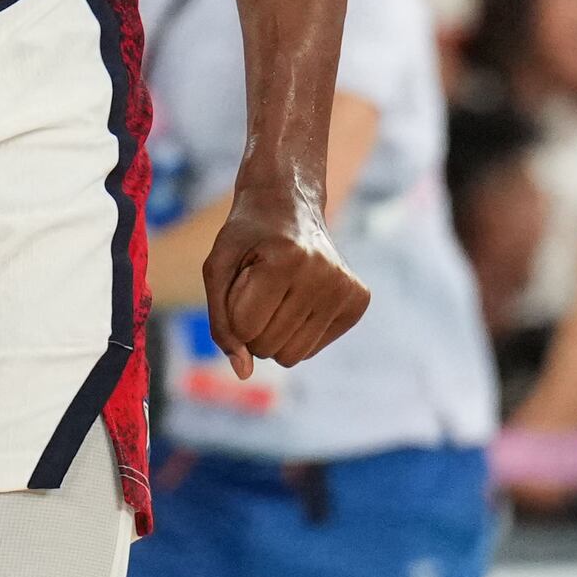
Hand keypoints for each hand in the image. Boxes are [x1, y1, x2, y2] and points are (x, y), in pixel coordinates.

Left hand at [199, 199, 368, 367]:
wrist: (289, 202)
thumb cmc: (247, 236)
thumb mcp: (217, 268)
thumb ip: (222, 322)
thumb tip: (243, 373)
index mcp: (287, 260)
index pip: (245, 330)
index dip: (233, 313)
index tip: (242, 280)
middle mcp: (324, 275)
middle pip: (268, 347)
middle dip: (252, 327)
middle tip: (259, 287)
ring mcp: (346, 288)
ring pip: (292, 356)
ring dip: (274, 334)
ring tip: (278, 295)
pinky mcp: (359, 300)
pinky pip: (312, 348)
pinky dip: (297, 332)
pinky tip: (299, 297)